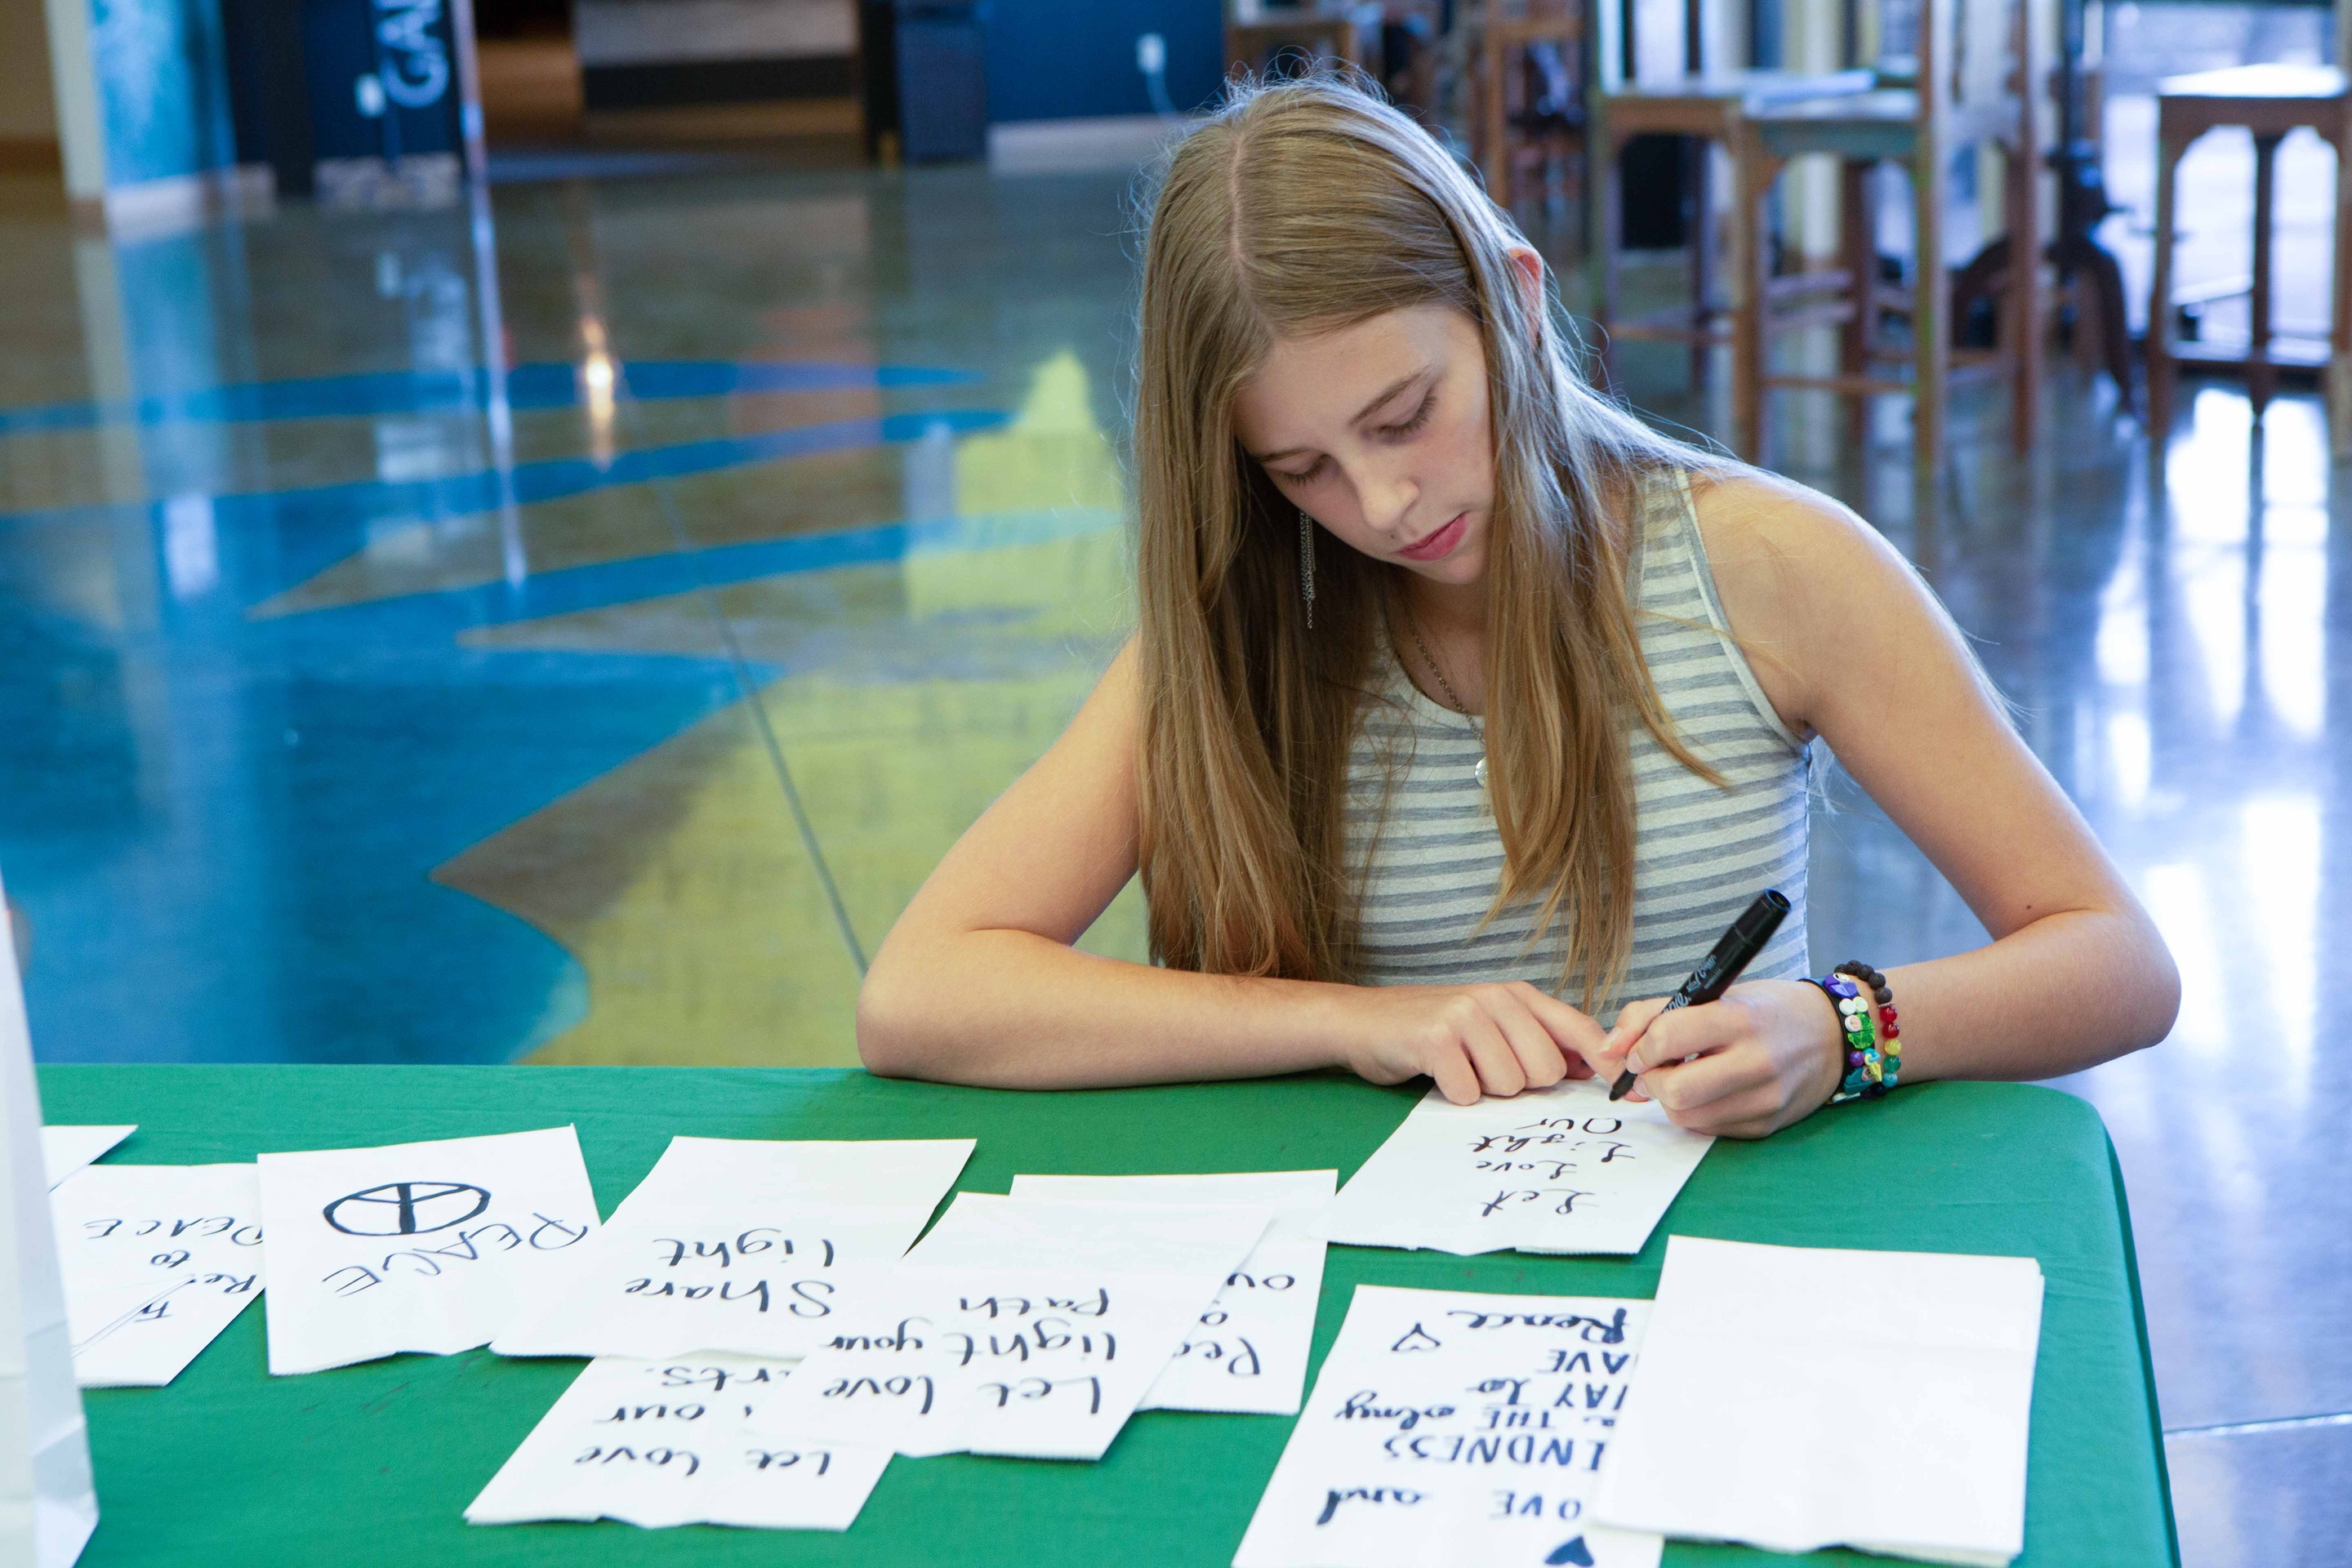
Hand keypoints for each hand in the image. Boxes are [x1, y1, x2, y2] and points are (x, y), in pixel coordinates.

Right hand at [1340, 982, 1606, 1104]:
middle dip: (1520, 1085)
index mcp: (1517, 996)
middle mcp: (1496, 998)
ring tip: (1458, 1069)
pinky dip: (1453, 1096)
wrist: (1361, 1020)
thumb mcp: (1490, 1026)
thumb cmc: (1431, 1031)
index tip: (1629, 1097)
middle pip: (1546, 1070)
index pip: (1580, 1031)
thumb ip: (1540, 1042)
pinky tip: (1436, 1075)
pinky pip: (1469, 1092)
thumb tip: (1595, 1069)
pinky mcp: (1436, 1039)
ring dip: (1483, 1091)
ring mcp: (1466, 1015)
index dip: (1607, 1067)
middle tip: (1484, 1070)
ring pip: (1510, 1085)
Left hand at [1593, 980, 1844, 1136]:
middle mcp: (1757, 1062)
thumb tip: (1607, 1052)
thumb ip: (1651, 1014)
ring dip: (1670, 1100)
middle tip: (1654, 1070)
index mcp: (1740, 1018)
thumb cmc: (1764, 1010)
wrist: (1832, 1035)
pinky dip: (1696, 1113)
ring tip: (1683, 1077)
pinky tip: (1709, 1091)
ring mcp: (1765, 1099)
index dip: (1641, 1047)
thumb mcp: (1713, 994)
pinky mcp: (1766, 1126)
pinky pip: (1708, 1130)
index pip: (1669, 1037)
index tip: (1639, 1049)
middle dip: (1652, 1082)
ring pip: (1687, 1117)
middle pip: (1676, 1090)